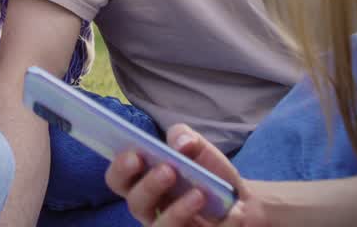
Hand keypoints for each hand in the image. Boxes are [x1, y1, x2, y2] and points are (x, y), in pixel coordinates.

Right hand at [105, 124, 266, 226]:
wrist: (238, 200)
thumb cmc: (207, 172)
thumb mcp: (198, 148)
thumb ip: (186, 138)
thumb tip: (182, 143)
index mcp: (142, 181)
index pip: (118, 179)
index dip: (120, 168)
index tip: (135, 155)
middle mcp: (149, 208)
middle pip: (135, 204)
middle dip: (149, 187)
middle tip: (168, 170)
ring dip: (177, 211)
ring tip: (199, 193)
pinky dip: (200, 219)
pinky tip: (219, 210)